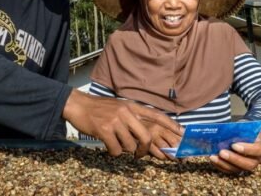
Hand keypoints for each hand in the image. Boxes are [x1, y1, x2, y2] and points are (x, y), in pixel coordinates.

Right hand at [62, 90, 182, 156]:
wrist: (78, 105)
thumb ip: (132, 117)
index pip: (155, 115)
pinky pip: (116, 150)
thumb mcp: (119, 107)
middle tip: (139, 154)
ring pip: (130, 145)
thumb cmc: (99, 109)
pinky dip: (113, 152)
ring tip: (115, 143)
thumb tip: (144, 133)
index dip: (170, 124)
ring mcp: (115, 121)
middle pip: (146, 136)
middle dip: (145, 149)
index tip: (181, 132)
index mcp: (131, 106)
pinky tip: (107, 145)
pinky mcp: (105, 130)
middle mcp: (126, 112)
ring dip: (124, 150)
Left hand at [209, 130, 260, 173]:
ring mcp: (246, 165)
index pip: (256, 150)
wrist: (249, 136)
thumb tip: (225, 131)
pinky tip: (213, 160)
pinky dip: (220, 165)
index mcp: (260, 147)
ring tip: (213, 157)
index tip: (233, 145)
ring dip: (224, 164)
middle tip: (222, 152)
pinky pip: (229, 170)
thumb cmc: (247, 131)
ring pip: (237, 169)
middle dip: (233, 159)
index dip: (245, 149)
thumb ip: (240, 130)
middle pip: (247, 164)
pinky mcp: (238, 168)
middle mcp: (255, 160)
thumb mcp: (246, 128)